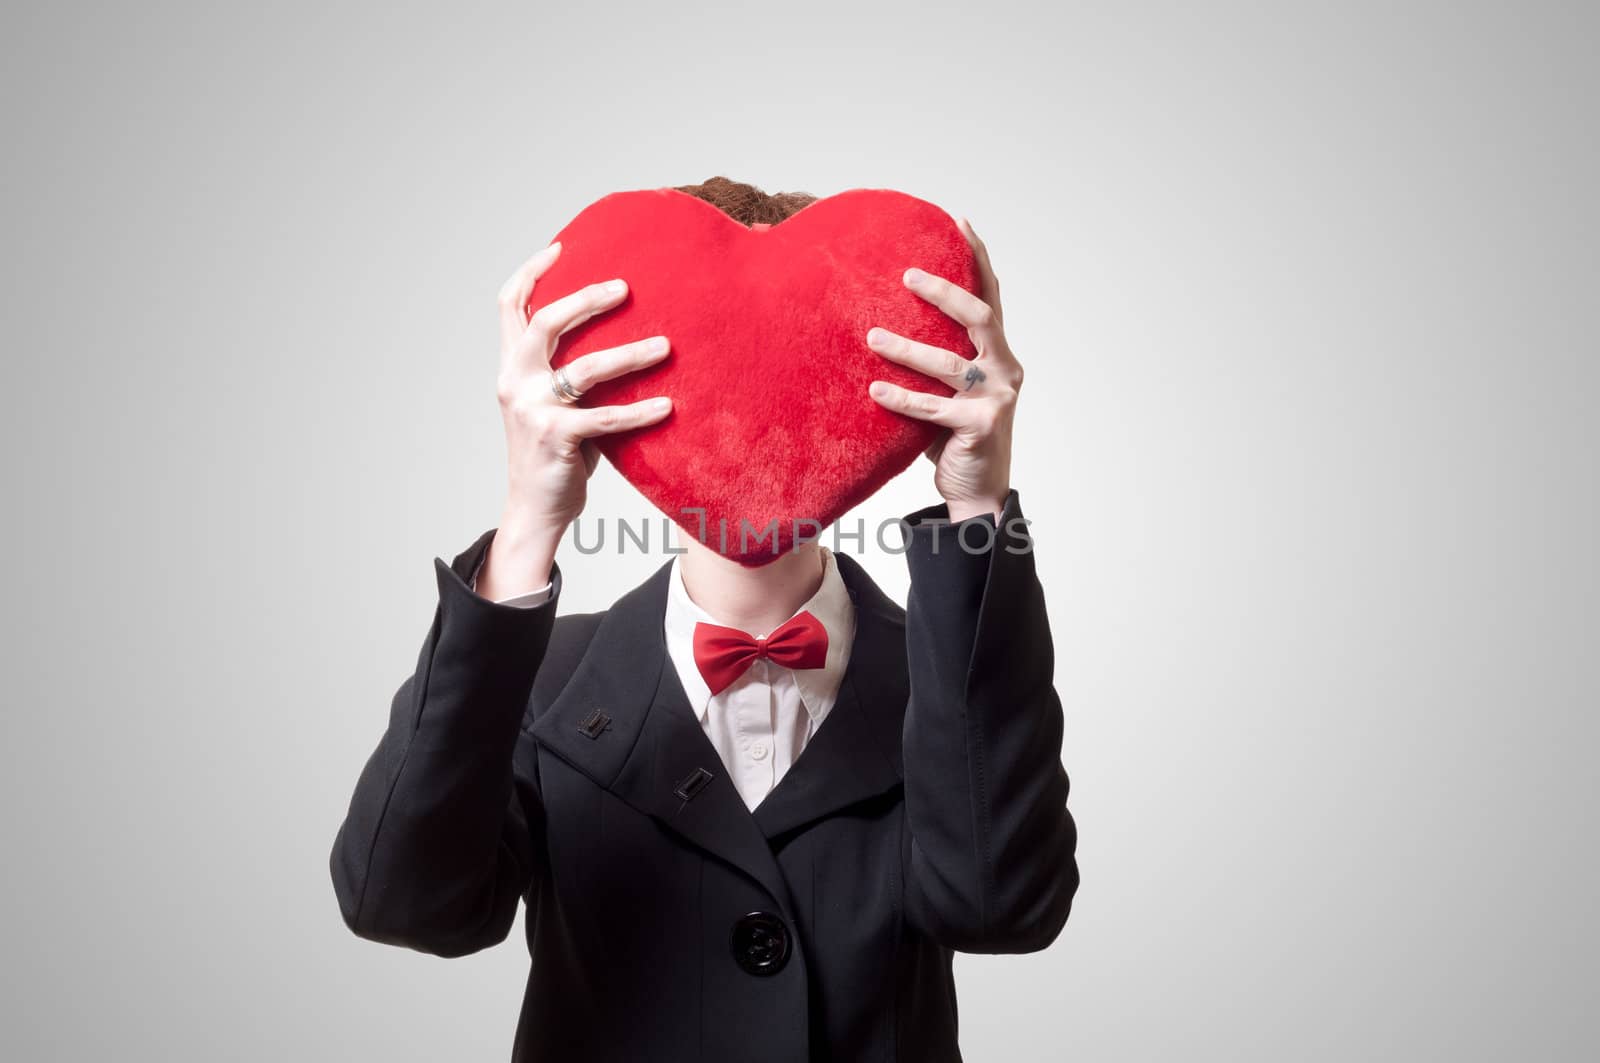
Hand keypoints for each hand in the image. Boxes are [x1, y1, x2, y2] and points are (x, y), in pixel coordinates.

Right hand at [477, 242, 672, 599]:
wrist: (535, 509)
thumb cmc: (555, 453)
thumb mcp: (555, 403)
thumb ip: (571, 371)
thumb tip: (626, 333)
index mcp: (512, 367)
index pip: (510, 305)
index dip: (532, 272)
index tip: (561, 248)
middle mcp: (515, 382)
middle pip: (546, 322)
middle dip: (586, 299)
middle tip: (626, 289)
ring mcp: (533, 410)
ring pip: (585, 368)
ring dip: (630, 354)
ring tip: (666, 346)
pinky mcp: (557, 439)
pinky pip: (606, 417)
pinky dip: (640, 411)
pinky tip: (668, 406)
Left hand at [866, 218, 1019, 522]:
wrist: (978, 492)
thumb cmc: (956, 435)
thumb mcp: (950, 390)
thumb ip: (937, 358)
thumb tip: (881, 321)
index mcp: (999, 354)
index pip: (991, 297)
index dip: (978, 258)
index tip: (960, 222)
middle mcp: (1005, 369)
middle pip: (979, 317)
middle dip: (944, 292)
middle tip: (907, 275)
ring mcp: (996, 398)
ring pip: (949, 364)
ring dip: (907, 348)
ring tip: (871, 337)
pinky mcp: (980, 427)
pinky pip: (933, 409)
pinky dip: (902, 398)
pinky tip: (873, 391)